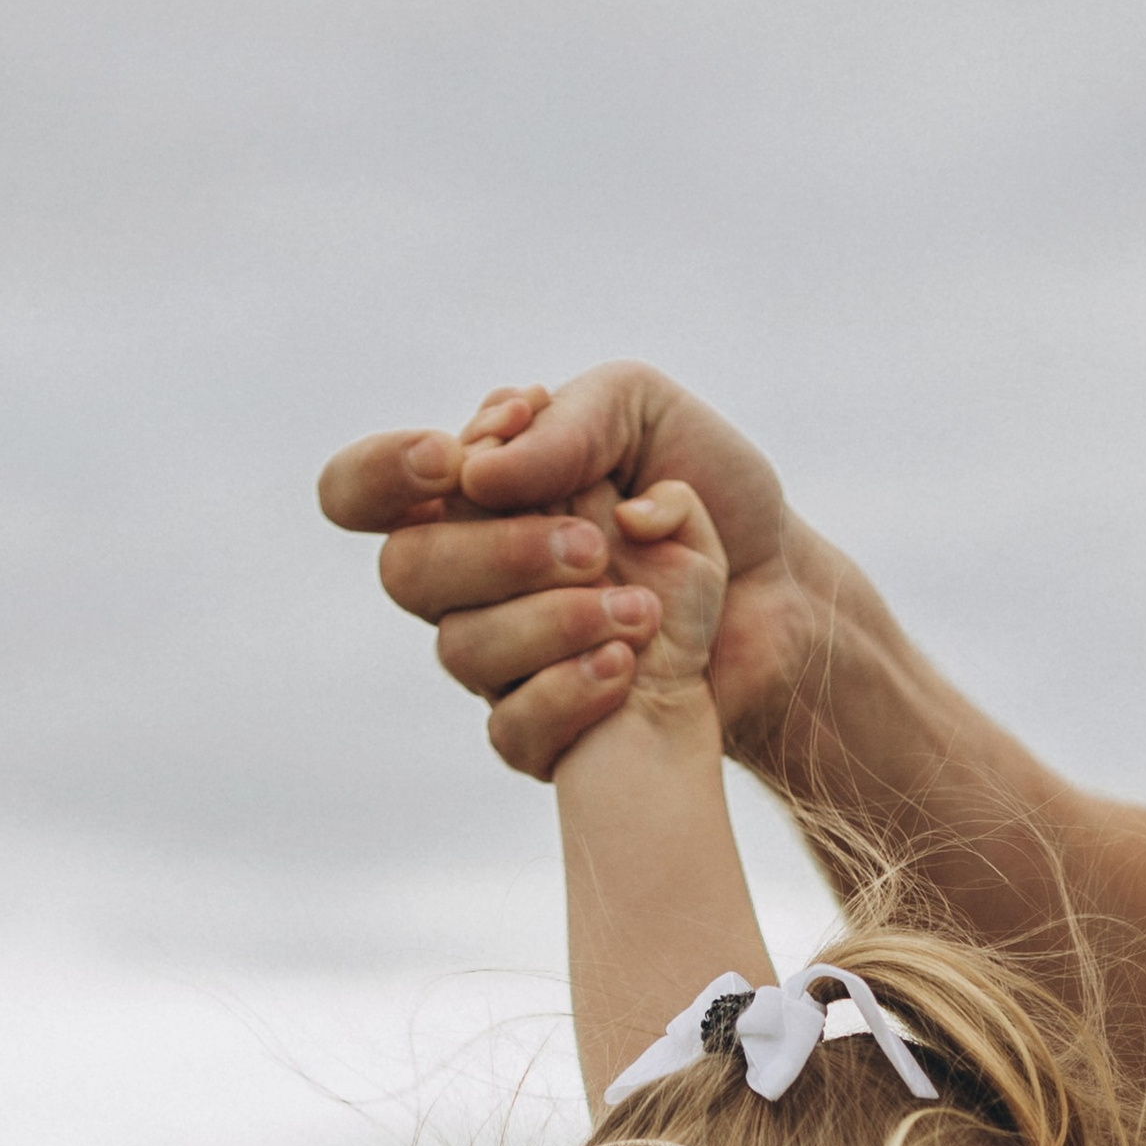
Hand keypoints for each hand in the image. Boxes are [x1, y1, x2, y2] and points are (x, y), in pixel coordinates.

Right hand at [316, 365, 811, 781]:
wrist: (786, 589)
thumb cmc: (708, 491)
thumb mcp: (645, 413)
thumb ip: (569, 419)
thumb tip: (480, 474)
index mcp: (470, 494)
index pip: (360, 491)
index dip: (383, 475)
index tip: (460, 459)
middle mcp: (469, 580)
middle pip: (406, 572)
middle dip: (496, 552)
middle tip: (591, 543)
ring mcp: (502, 660)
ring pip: (460, 651)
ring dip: (550, 621)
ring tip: (638, 606)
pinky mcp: (547, 732)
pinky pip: (512, 732)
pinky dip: (571, 693)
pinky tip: (630, 663)